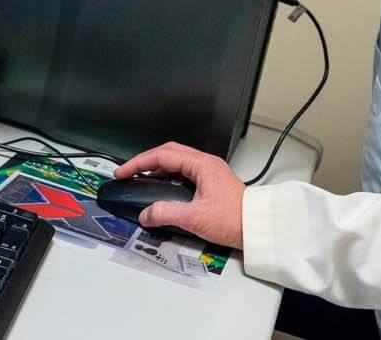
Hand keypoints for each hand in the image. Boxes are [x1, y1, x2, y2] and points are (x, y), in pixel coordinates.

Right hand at [113, 142, 246, 248]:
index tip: (123, 171)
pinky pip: (184, 173)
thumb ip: (166, 214)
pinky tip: (161, 190)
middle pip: (168, 153)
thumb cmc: (236, 219)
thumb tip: (146, 214)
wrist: (257, 227)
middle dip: (145, 162)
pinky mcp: (211, 183)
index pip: (163, 155)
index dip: (139, 163)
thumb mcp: (195, 218)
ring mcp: (209, 172)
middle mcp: (206, 164)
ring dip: (157, 169)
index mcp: (203, 165)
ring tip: (140, 180)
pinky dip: (168, 178)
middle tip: (128, 172)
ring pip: (176, 162)